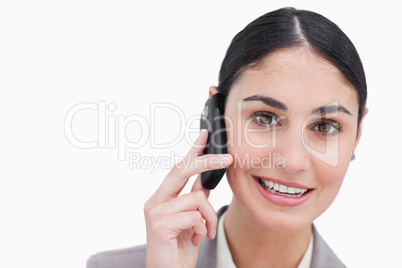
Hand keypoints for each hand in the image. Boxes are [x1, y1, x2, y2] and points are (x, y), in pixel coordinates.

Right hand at [144, 130, 232, 267]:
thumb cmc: (179, 251)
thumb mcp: (192, 221)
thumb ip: (195, 201)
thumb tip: (205, 182)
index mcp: (161, 199)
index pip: (178, 168)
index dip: (192, 150)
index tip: (205, 134)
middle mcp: (154, 202)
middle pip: (182, 170)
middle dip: (207, 161)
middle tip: (228, 159)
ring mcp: (155, 212)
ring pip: (197, 197)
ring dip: (208, 217)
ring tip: (204, 232)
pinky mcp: (160, 225)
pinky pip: (195, 215)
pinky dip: (203, 227)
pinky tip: (197, 239)